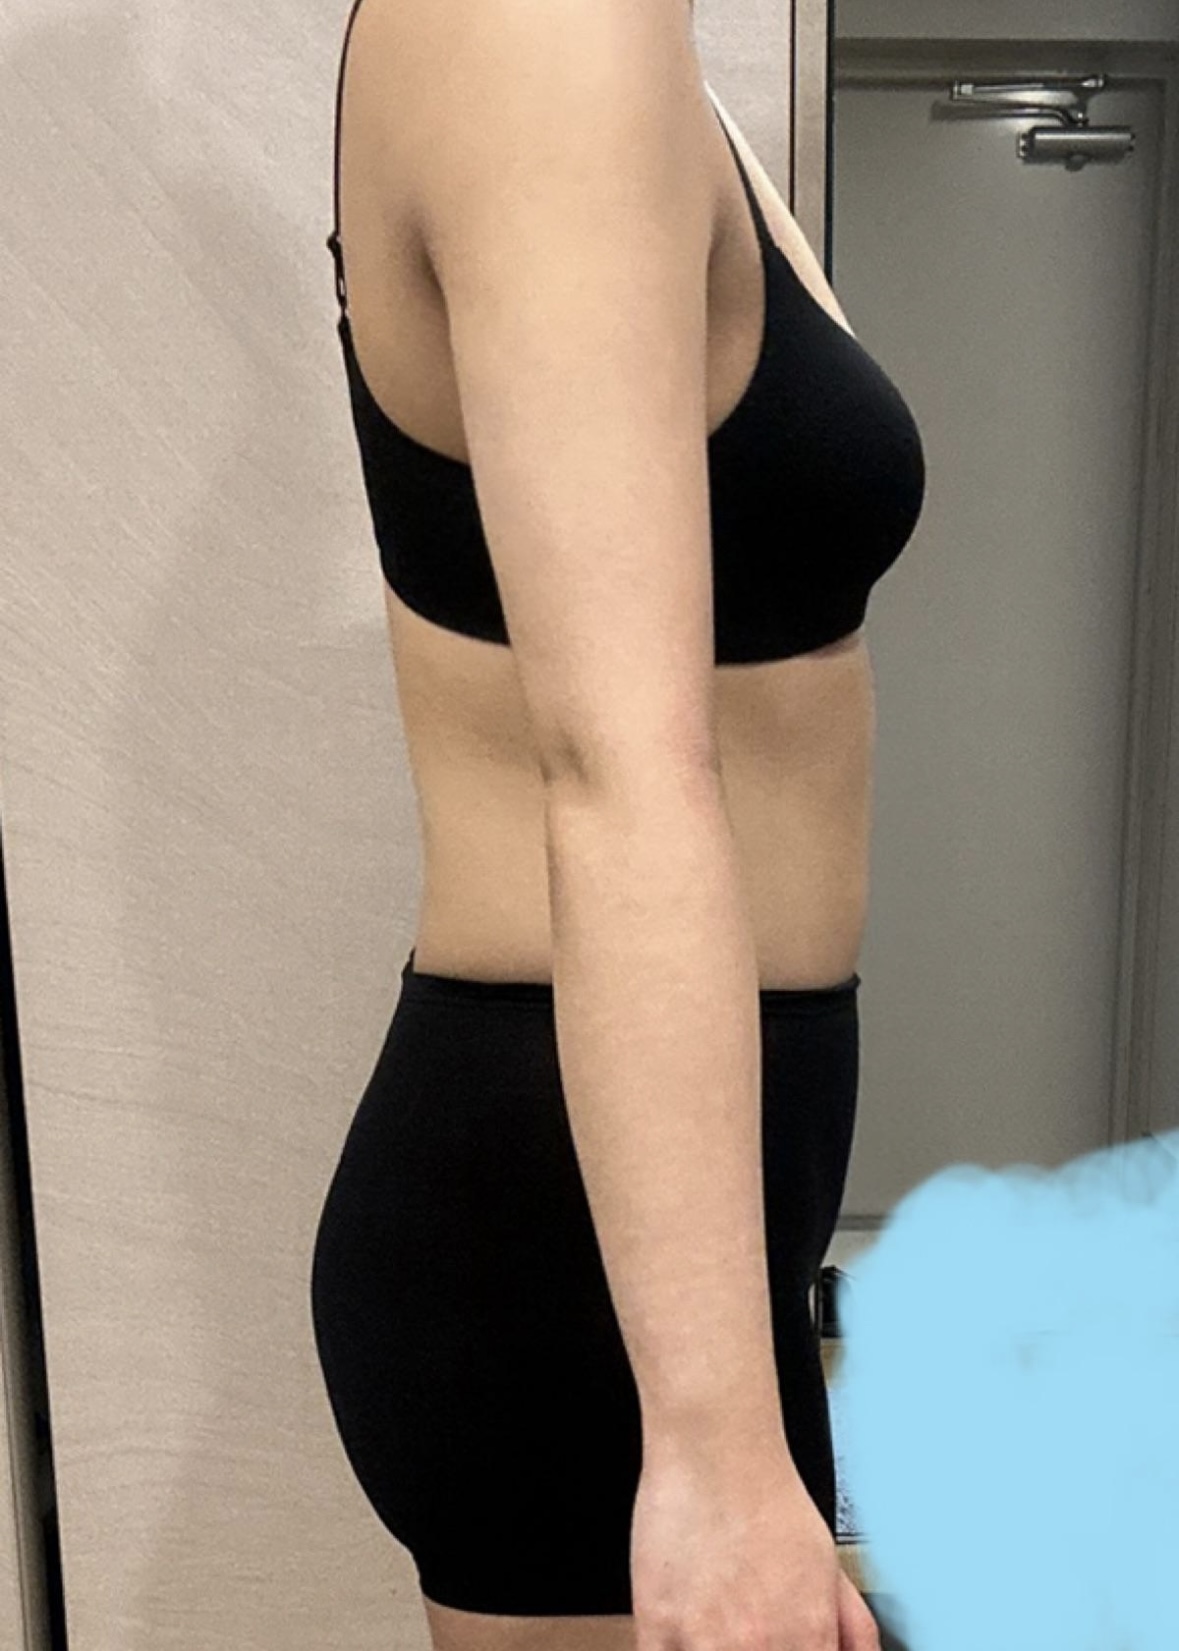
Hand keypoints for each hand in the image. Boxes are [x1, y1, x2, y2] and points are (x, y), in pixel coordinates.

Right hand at [630, 1433, 881, 1649]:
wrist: (716, 1450)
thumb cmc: (768, 1497)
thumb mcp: (832, 1568)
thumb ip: (851, 1632)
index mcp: (808, 1642)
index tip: (779, 1648)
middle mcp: (759, 1649)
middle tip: (740, 1634)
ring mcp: (704, 1643)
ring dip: (711, 1648)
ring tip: (715, 1630)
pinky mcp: (657, 1627)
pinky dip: (673, 1649)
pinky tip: (685, 1633)